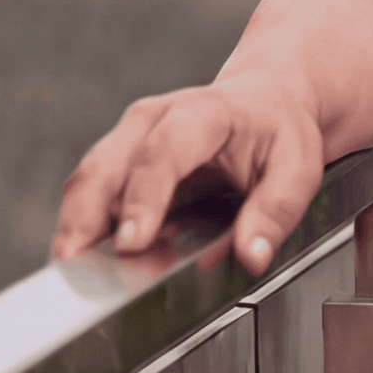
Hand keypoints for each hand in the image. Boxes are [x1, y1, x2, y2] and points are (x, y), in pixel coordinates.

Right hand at [50, 72, 326, 276]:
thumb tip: (252, 254)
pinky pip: (92, 195)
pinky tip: (88, 261)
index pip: (162, 153)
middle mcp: (153, 120)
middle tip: (76, 266)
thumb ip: (275, 211)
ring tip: (74, 274)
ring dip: (76, 228)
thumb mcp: (298, 167)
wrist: (266, 99)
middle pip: (105, 166)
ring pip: (88, 182)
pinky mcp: (120, 161)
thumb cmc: (278, 129)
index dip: (142, 198)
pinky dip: (86, 229)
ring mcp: (130, 138)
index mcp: (202, 113)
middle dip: (84, 218)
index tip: (132, 242)